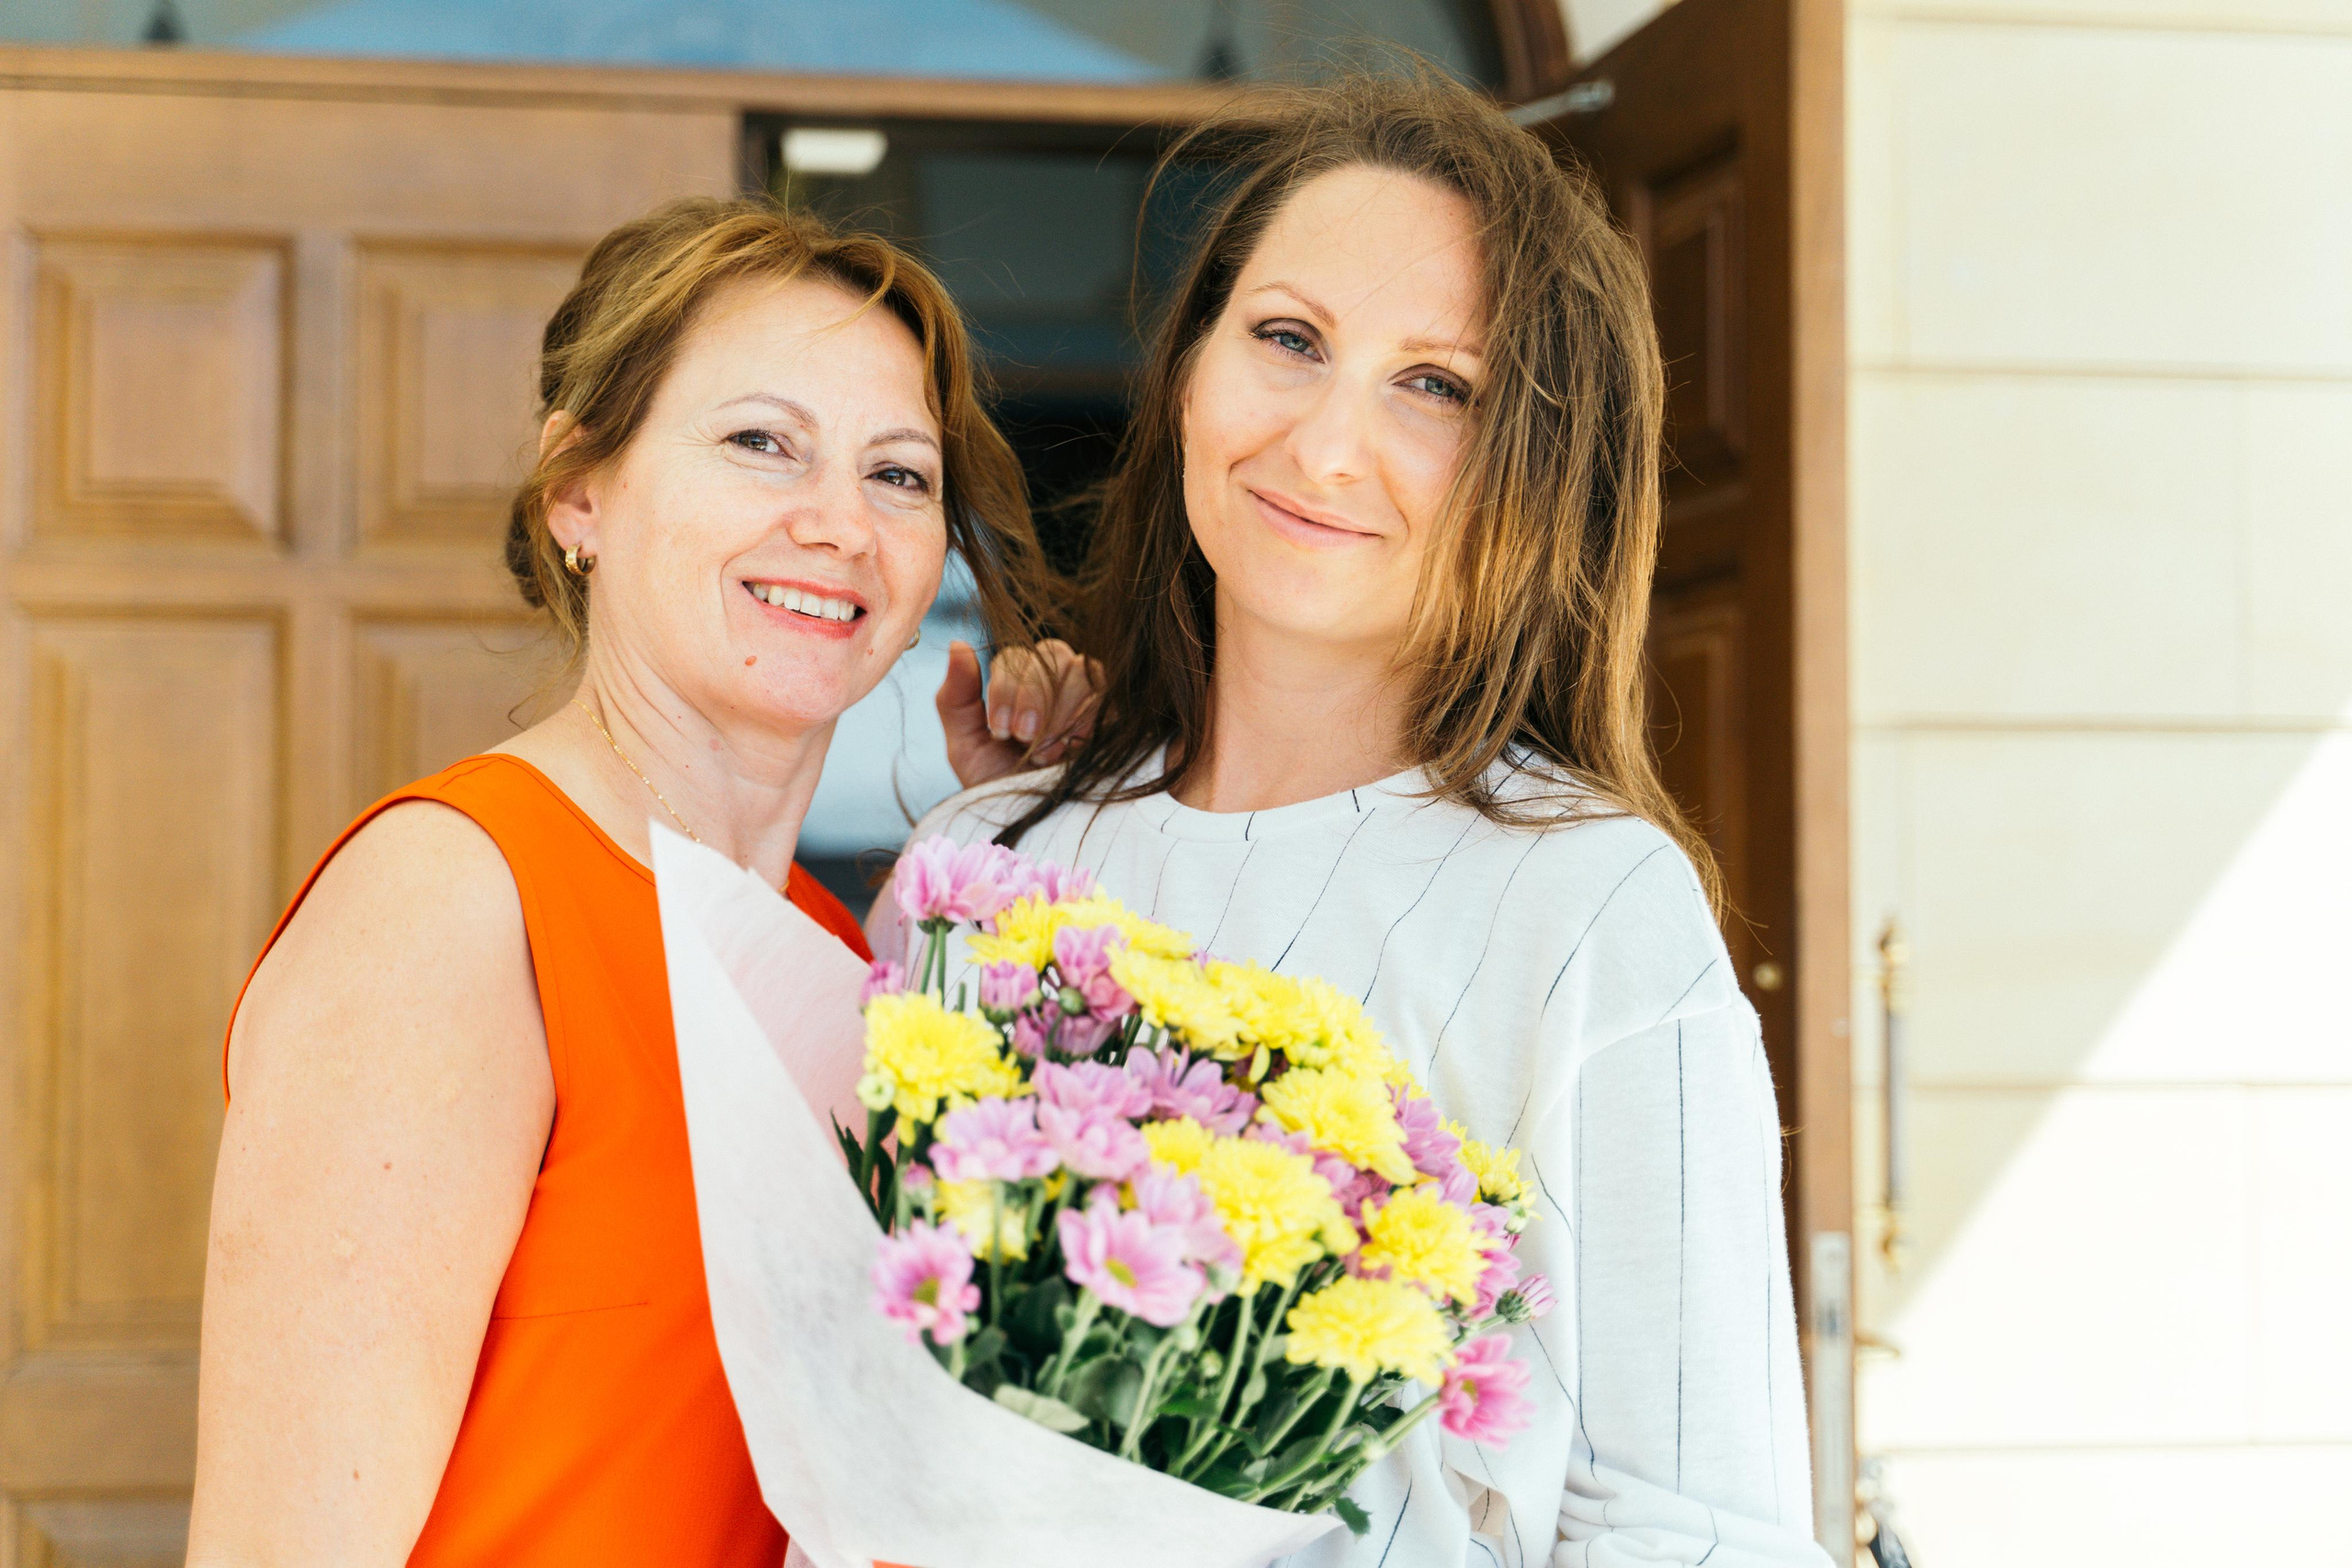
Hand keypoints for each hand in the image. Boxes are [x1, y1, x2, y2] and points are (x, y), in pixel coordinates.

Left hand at [937, 638, 1102, 789]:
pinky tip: (1075, 747)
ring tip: (1047, 753)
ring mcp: (1088, 697)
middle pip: (1050, 654)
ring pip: (1079, 668)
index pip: (1016, 657)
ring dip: (1058, 709)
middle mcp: (1056, 685)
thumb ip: (956, 698)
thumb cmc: (1001, 792)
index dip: (1007, 687)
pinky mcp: (1116, 714)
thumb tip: (958, 644)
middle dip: (1032, 696)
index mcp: (1018, 687)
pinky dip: (1085, 716)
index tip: (1000, 730)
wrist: (1038, 831)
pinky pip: (1105, 690)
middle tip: (1024, 737)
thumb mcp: (968, 749)